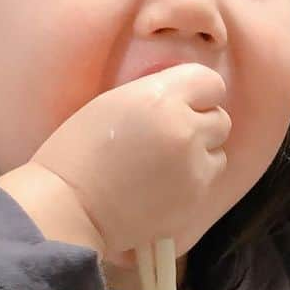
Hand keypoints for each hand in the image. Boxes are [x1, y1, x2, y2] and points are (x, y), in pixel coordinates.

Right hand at [0, 65, 229, 262]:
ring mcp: (194, 168)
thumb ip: (156, 96)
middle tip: (169, 136)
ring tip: (166, 164)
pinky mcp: (195, 200)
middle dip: (200, 124)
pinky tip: (163, 186)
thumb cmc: (76, 152)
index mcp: (160, 98)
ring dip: (201, 154)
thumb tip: (183, 100)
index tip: (182, 103)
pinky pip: (208, 181)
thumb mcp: (113, 103)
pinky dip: (193, 181)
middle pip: (220, 118)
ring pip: (218, 152)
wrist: (68, 207)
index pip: (210, 83)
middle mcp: (185, 129)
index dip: (198, 93)